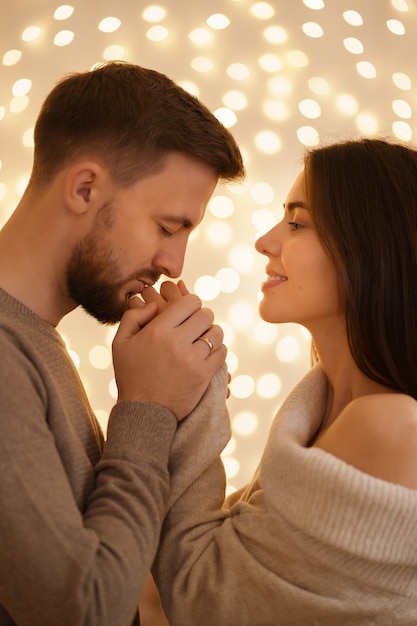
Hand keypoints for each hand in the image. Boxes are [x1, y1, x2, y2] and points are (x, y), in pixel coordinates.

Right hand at [112, 290, 225, 420]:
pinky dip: (217, 350)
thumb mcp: (120, 343)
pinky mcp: (203, 375)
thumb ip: (133, 316)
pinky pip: (221, 353)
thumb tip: (153, 304)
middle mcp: (176, 342)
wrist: (143, 412)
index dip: (191, 304)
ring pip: (216, 333)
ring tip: (203, 339)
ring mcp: (192, 359)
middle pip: (205, 315)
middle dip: (202, 317)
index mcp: (157, 330)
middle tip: (197, 324)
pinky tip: (207, 353)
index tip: (188, 311)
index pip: (189, 303)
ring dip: (211, 334)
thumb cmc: (131, 375)